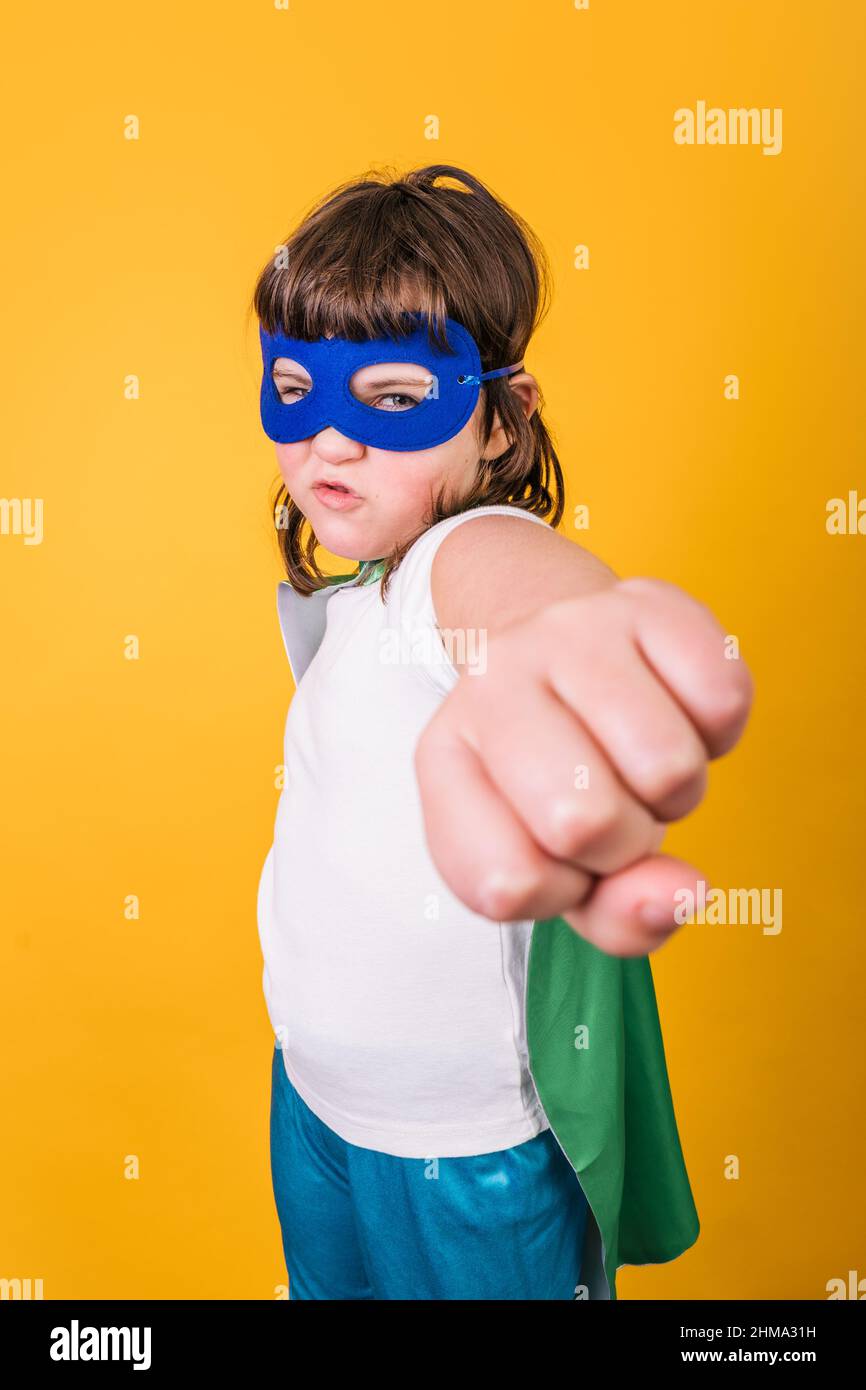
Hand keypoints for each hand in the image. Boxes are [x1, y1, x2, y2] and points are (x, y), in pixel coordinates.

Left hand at [413, 577, 752, 956]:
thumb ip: (619, 917)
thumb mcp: (566, 870)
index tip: (556, 854)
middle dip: (625, 842)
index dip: (561, 892)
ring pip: (665, 765)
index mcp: (446, 758)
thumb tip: (687, 891)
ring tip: (641, 759)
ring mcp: (568, 631)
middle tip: (612, 803)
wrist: (577, 651)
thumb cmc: (565, 779)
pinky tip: (677, 710)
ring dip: (677, 790)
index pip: (507, 883)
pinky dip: (719, 731)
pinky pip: (722, 701)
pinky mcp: (649, 600)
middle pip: (583, 821)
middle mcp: (492, 681)